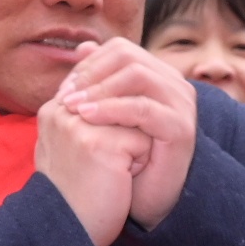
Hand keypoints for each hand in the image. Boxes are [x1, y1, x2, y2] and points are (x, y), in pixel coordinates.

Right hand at [35, 85, 139, 245]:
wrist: (68, 232)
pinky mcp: (101, 143)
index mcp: (54, 109)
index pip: (107, 94)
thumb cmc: (74, 194)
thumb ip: (85, 117)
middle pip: (124, 103)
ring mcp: (80, 125)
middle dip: (127, 134)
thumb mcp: (71, 147)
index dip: (117, 125)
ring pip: (137, 119)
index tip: (103, 156)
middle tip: (107, 169)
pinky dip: (140, 164)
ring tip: (113, 173)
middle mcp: (63, 111)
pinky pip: (144, 140)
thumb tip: (116, 92)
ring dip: (135, 148)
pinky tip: (119, 182)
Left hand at [59, 41, 199, 226]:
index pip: (120, 50)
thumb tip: (83, 47)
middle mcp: (174, 84)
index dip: (88, 65)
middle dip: (91, 74)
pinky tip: (87, 118)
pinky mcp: (180, 128)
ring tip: (72, 107)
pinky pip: (143, 108)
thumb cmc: (125, 157)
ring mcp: (181, 104)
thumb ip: (98, 81)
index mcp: (158, 75)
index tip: (63, 89)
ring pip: (137, 76)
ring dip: (99, 89)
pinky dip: (111, 109)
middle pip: (128, 56)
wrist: (146, 198)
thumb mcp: (107, 115)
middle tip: (65, 97)